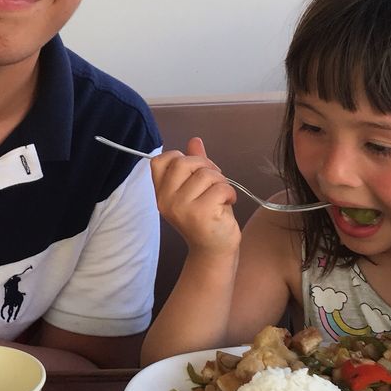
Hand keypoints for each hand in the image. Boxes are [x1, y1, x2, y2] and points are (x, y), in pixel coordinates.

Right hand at [149, 137, 239, 255]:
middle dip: (206, 166)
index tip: (195, 172)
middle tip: (215, 182)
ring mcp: (181, 207)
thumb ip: (194, 165)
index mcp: (161, 192)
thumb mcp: (197, 188)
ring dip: (221, 182)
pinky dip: (230, 193)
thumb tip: (194, 140)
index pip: (160, 161)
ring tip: (222, 196)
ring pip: (205, 174)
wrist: (213, 250)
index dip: (181, 158)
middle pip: (184, 162)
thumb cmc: (207, 217)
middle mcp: (166, 200)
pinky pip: (220, 187)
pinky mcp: (200, 213)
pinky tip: (227, 203)